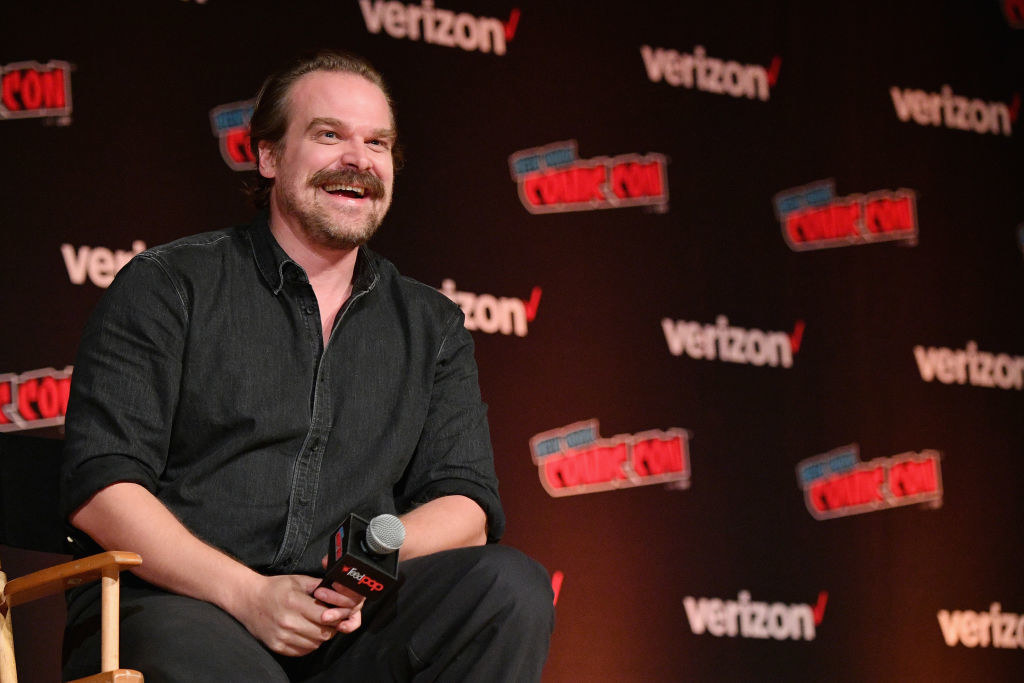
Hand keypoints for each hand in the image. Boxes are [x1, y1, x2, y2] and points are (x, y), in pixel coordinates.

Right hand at [231, 573, 349, 656]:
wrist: (249, 599)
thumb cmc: (275, 588)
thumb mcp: (298, 580)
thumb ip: (320, 586)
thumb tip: (339, 592)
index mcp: (294, 602)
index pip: (326, 617)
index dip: (336, 616)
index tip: (337, 612)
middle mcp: (288, 622)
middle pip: (323, 633)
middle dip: (331, 627)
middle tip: (329, 620)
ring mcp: (282, 636)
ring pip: (314, 644)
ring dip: (320, 637)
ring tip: (317, 626)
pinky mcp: (277, 646)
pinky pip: (302, 651)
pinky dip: (308, 644)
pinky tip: (306, 633)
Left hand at [317, 555, 365, 633]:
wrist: (329, 586)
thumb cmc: (332, 576)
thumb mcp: (330, 567)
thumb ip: (331, 563)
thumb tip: (326, 561)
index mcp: (354, 580)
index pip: (355, 584)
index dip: (346, 585)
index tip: (334, 583)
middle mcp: (357, 592)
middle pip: (354, 599)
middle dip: (337, 599)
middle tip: (320, 595)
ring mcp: (354, 605)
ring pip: (351, 611)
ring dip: (338, 613)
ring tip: (323, 615)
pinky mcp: (350, 616)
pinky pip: (353, 622)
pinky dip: (348, 625)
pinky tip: (339, 627)